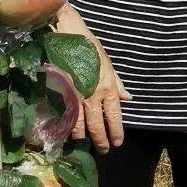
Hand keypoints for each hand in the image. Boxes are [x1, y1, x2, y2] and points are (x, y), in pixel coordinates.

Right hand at [59, 8, 132, 153]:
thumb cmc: (88, 48)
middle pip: (96, 126)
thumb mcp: (108, 64)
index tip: (117, 142)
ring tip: (83, 144)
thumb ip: (117, 84)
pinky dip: (65, 128)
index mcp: (108, 88)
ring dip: (81, 138)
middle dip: (100, 141)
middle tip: (103, 150)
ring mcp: (75, 98)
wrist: (66, 36)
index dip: (115, 132)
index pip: (113, 116)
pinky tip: (66, 133)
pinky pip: (63, 118)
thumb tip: (127, 98)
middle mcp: (92, 96)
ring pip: (78, 126)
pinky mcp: (59, 96)